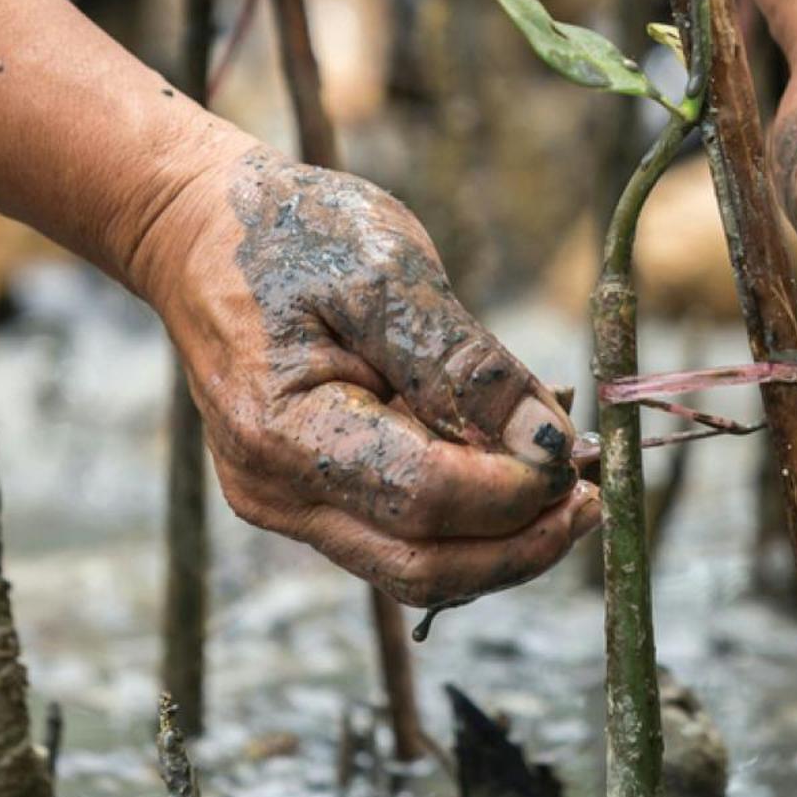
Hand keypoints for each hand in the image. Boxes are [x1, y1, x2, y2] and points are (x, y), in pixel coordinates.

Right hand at [130, 143, 598, 607]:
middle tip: (595, 497)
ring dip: (503, 539)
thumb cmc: (292, 233)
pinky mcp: (305, 499)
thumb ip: (465, 364)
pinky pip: (398, 535)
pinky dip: (467, 517)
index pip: (425, 498)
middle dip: (522, 543)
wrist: (201, 230)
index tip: (579, 453)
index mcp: (283, 432)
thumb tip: (547, 440)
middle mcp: (275, 492)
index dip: (515, 490)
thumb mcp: (387, 271)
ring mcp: (285, 505)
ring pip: (416, 567)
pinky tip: (513, 468)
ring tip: (566, 479)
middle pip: (423, 565)